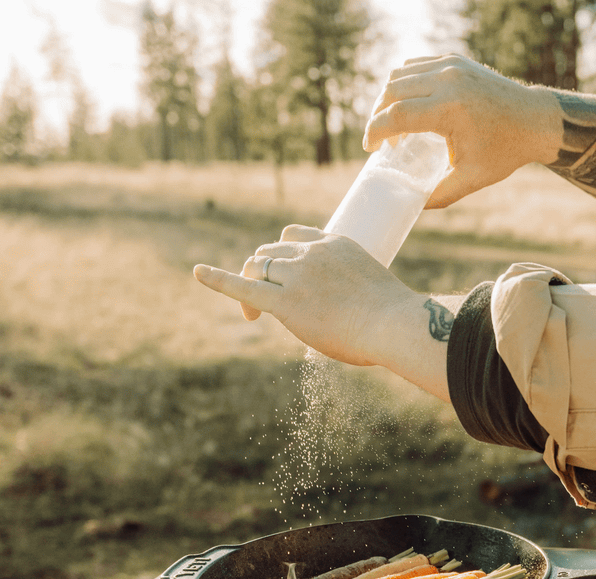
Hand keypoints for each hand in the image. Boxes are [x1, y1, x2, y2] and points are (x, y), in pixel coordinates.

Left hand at [193, 227, 409, 365]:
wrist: (395, 325)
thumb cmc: (396, 320)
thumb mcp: (375, 292)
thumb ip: (356, 294)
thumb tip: (356, 318)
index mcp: (334, 244)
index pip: (295, 236)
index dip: (284, 254)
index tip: (287, 275)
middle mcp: (311, 253)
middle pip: (270, 252)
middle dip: (263, 273)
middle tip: (266, 304)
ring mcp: (297, 275)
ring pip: (257, 267)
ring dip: (250, 285)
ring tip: (253, 313)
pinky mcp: (286, 302)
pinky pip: (243, 286)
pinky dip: (219, 279)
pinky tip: (199, 273)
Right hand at [364, 55, 559, 207]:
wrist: (534, 120)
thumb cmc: (505, 151)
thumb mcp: (472, 179)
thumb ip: (440, 194)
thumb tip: (412, 205)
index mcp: (450, 109)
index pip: (397, 115)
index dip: (376, 131)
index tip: (370, 147)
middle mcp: (448, 81)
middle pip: (392, 90)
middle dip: (378, 114)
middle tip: (380, 139)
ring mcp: (451, 65)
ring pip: (401, 74)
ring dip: (389, 98)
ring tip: (393, 124)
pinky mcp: (455, 60)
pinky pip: (417, 65)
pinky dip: (405, 83)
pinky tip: (407, 104)